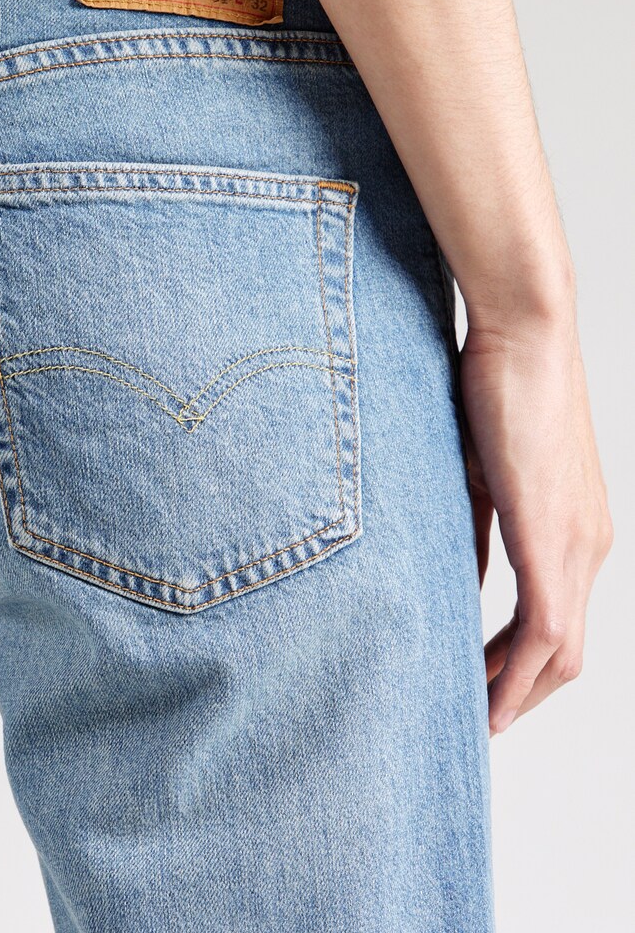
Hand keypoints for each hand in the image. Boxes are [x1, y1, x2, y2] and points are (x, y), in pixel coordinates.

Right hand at [459, 310, 612, 734]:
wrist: (523, 332)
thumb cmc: (497, 388)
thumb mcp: (479, 478)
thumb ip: (475, 537)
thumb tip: (460, 586)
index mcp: (574, 528)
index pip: (557, 624)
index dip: (520, 666)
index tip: (479, 685)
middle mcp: (588, 545)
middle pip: (566, 653)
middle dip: (521, 692)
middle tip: (476, 716)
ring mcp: (578, 544)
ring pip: (561, 652)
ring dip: (518, 692)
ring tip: (476, 717)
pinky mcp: (554, 537)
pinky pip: (545, 629)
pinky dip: (516, 672)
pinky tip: (484, 694)